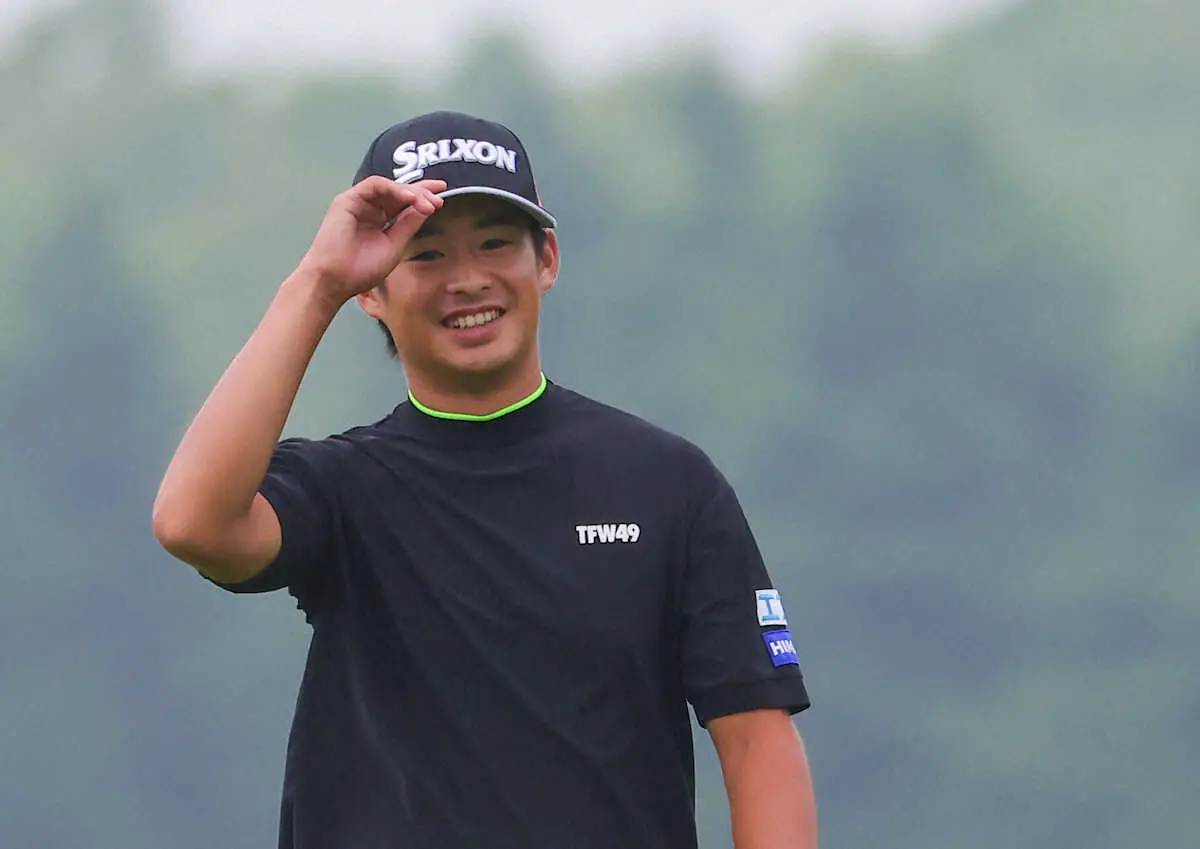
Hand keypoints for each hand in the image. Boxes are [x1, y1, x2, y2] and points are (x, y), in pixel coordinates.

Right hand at [297, 176, 446, 303]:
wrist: (335, 280)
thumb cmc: (361, 269)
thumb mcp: (395, 245)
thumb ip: (409, 225)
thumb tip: (427, 207)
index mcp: (379, 221)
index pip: (403, 204)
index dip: (422, 198)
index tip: (441, 197)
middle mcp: (369, 209)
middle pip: (398, 192)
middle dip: (421, 191)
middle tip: (439, 195)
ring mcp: (357, 203)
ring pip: (388, 187)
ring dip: (410, 191)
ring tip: (427, 201)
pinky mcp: (347, 199)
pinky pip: (374, 185)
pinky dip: (393, 189)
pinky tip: (410, 197)